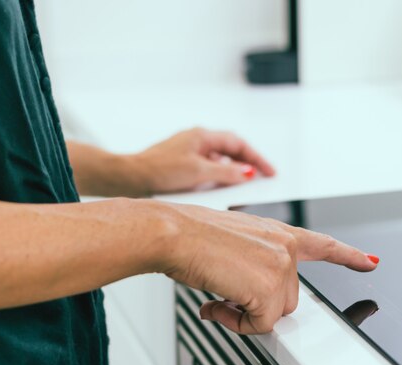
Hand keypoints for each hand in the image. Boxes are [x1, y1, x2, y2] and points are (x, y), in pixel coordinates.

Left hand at [133, 127, 275, 193]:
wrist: (131, 178)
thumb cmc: (159, 170)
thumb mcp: (198, 172)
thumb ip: (225, 172)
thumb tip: (246, 173)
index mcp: (202, 136)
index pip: (238, 144)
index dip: (256, 158)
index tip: (269, 172)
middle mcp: (197, 142)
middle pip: (231, 151)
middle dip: (248, 165)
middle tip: (263, 179)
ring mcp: (190, 153)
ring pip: (219, 162)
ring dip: (233, 173)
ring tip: (245, 188)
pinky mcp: (183, 166)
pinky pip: (208, 170)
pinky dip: (219, 179)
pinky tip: (221, 191)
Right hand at [157, 202, 378, 333]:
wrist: (173, 233)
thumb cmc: (190, 234)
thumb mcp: (231, 241)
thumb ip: (249, 264)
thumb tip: (241, 297)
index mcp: (276, 231)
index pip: (322, 244)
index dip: (348, 256)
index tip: (369, 262)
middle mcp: (285, 246)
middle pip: (287, 296)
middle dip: (257, 303)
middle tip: (226, 294)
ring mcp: (281, 265)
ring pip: (273, 312)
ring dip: (244, 312)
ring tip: (218, 294)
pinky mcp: (270, 288)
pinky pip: (259, 325)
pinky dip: (236, 323)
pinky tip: (217, 303)